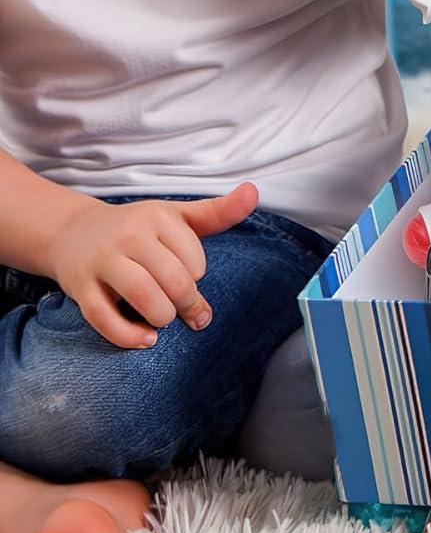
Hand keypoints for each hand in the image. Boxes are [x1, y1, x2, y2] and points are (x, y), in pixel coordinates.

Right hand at [50, 183, 257, 347]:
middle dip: (187, 302)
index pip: (194, 258)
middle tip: (187, 310)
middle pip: (173, 279)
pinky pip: (105, 319)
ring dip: (162, 317)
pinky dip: (129, 335)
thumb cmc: (138, 227)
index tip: (189, 275)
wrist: (74, 231)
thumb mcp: (177, 215)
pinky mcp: (80, 288)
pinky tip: (146, 339)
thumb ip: (217, 212)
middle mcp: (130, 235)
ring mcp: (103, 261)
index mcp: (158, 216)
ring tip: (164, 319)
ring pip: (143, 296)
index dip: (197, 275)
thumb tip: (253, 192)